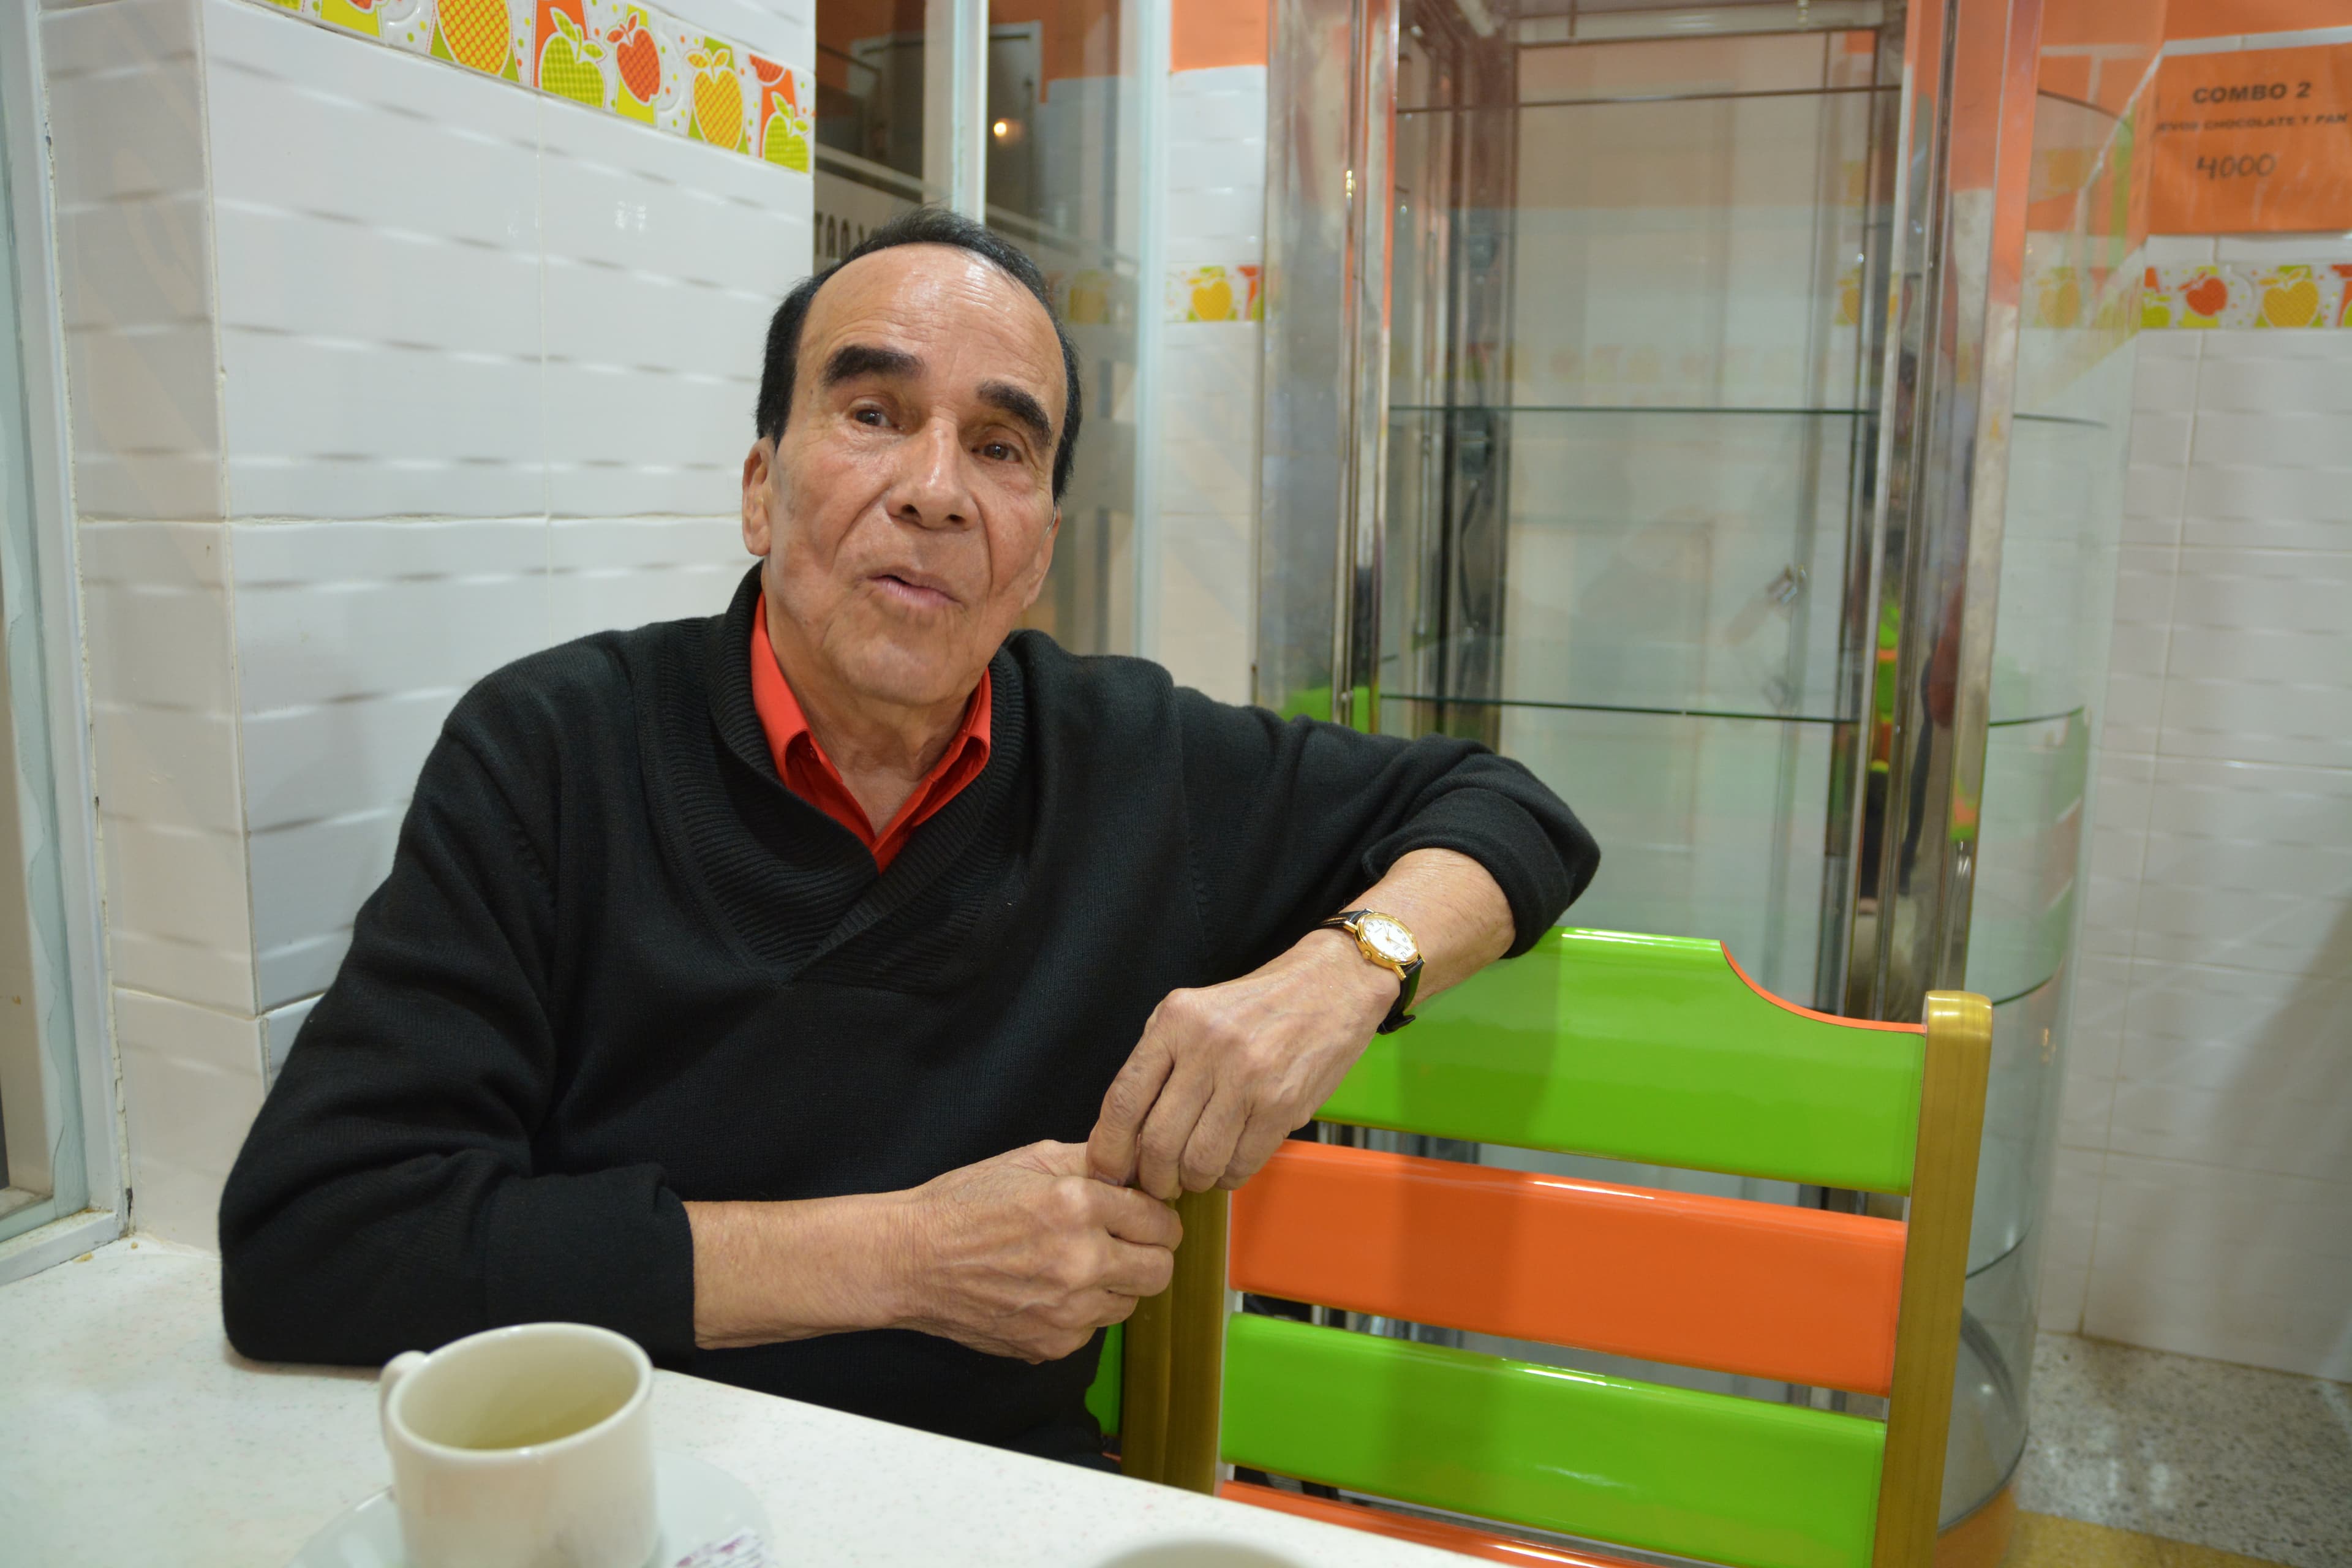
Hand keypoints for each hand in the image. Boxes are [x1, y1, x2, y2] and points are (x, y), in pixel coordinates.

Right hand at [897, 1141, 1181, 1362]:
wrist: (909, 1260)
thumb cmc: (963, 1205)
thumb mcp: (1029, 1161)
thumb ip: (1092, 1160)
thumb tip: (1140, 1163)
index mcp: (1078, 1206)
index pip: (1160, 1220)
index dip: (1155, 1215)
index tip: (1144, 1216)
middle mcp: (1080, 1261)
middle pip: (1159, 1270)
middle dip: (1148, 1253)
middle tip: (1126, 1242)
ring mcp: (1067, 1310)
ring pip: (1129, 1303)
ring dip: (1115, 1284)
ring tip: (1077, 1265)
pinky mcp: (1052, 1344)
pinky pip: (1092, 1330)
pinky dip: (1081, 1312)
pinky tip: (1049, 1290)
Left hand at [1087, 931, 1393, 1199]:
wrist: (1331, 986)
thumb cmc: (1257, 1005)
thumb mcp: (1194, 1011)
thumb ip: (1159, 1060)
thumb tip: (1126, 1131)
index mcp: (1176, 1021)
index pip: (1124, 1100)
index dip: (1108, 1148)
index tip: (1107, 1171)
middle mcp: (1208, 1047)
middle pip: (1158, 1141)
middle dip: (1152, 1177)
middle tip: (1157, 1183)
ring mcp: (1247, 1077)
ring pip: (1199, 1161)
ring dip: (1192, 1181)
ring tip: (1195, 1175)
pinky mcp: (1282, 1103)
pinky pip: (1242, 1162)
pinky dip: (1228, 1176)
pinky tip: (1228, 1166)